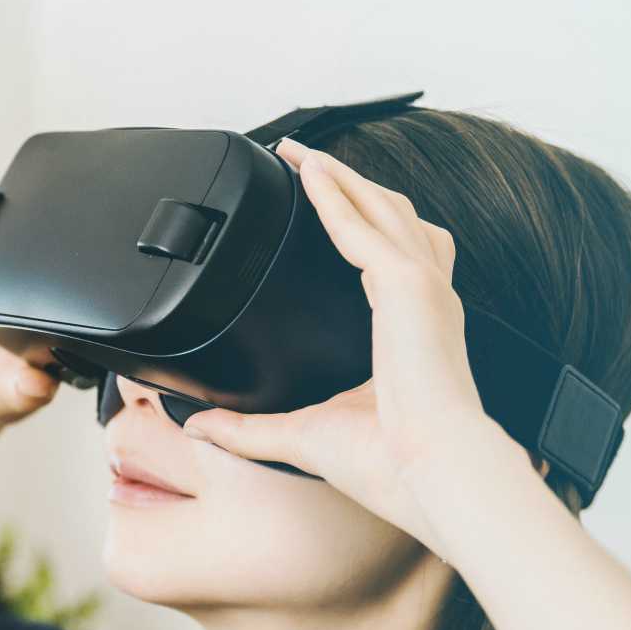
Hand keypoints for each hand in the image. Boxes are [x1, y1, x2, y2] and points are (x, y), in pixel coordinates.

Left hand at [179, 139, 532, 556]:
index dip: (359, 222)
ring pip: (380, 209)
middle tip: (302, 158)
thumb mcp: (302, 437)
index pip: (389, 255)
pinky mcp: (410, 287)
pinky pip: (364, 226)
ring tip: (300, 154)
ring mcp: (423, 288)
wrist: (432, 475)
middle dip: (347, 183)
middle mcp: (425, 300)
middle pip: (389, 217)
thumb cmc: (390, 465)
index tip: (321, 201)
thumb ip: (246, 430)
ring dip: (339, 176)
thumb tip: (198, 426)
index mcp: (413, 329)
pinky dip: (335, 195)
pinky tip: (307, 174)